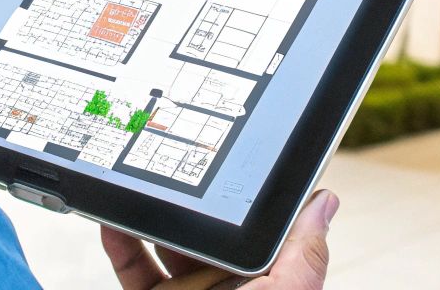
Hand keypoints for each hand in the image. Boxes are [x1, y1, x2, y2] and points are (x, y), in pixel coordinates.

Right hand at [101, 189, 336, 288]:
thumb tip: (325, 203)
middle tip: (177, 168)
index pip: (264, 234)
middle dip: (194, 204)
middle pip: (210, 236)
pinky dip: (121, 245)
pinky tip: (113, 223)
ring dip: (151, 217)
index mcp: (265, 287)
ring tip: (140, 187)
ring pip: (166, 247)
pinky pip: (134, 272)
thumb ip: (302, 257)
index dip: (252, 200)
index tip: (240, 162)